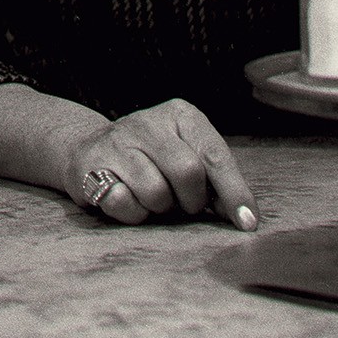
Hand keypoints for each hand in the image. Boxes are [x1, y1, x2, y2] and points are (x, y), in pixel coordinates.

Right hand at [62, 98, 257, 230]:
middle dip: (190, 200)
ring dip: (159, 208)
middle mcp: (147, 122)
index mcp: (180, 115)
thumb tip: (244, 216)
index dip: (234, 192)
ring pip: (156, 192)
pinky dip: (132, 212)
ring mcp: (116, 141)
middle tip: (181, 202)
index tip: (247, 222)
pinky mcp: (90, 164)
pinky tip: (126, 196)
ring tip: (150, 195)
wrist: (89, 148)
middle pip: (188, 173)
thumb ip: (216, 180)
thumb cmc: (152, 159)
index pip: (215, 155)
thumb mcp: (188, 155)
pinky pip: (124, 203)